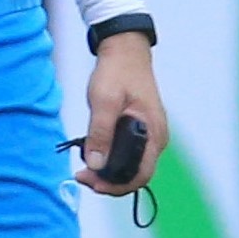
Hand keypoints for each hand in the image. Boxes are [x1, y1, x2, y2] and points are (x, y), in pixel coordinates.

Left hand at [78, 32, 167, 193]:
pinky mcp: (140, 130)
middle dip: (109, 180)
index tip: (91, 183)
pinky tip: (92, 153)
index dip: (116, 186)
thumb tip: (95, 164)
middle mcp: (156, 139)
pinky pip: (127, 152)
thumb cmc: (117, 73)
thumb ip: (100, 133)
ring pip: (130, 164)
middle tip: (82, 175)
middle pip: (135, 173)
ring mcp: (149, 134)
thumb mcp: (104, 101)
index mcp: (154, 134)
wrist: (125, 51)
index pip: (140, 175)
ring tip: (84, 167)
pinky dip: (110, 158)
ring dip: (108, 170)